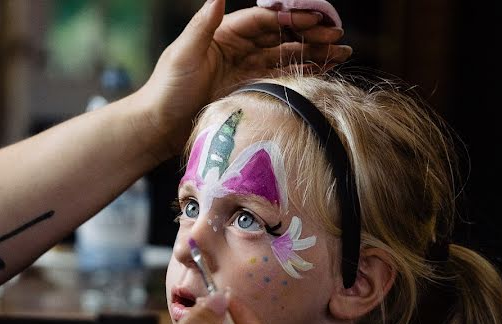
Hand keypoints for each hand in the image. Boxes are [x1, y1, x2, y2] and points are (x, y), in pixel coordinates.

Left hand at [136, 0, 351, 155]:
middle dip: (311, 33)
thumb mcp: (183, 55)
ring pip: (286, 56)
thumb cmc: (165, 90)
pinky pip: (281, 79)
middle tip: (338, 36)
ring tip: (342, 53)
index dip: (292, 17)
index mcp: (224, 34)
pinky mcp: (249, 92)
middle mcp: (238, 49)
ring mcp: (245, 71)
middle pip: (281, 35)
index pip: (265, 19)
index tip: (317, 19)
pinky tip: (324, 71)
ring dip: (313, 53)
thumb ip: (202, 25)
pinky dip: (303, 74)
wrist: (158, 128)